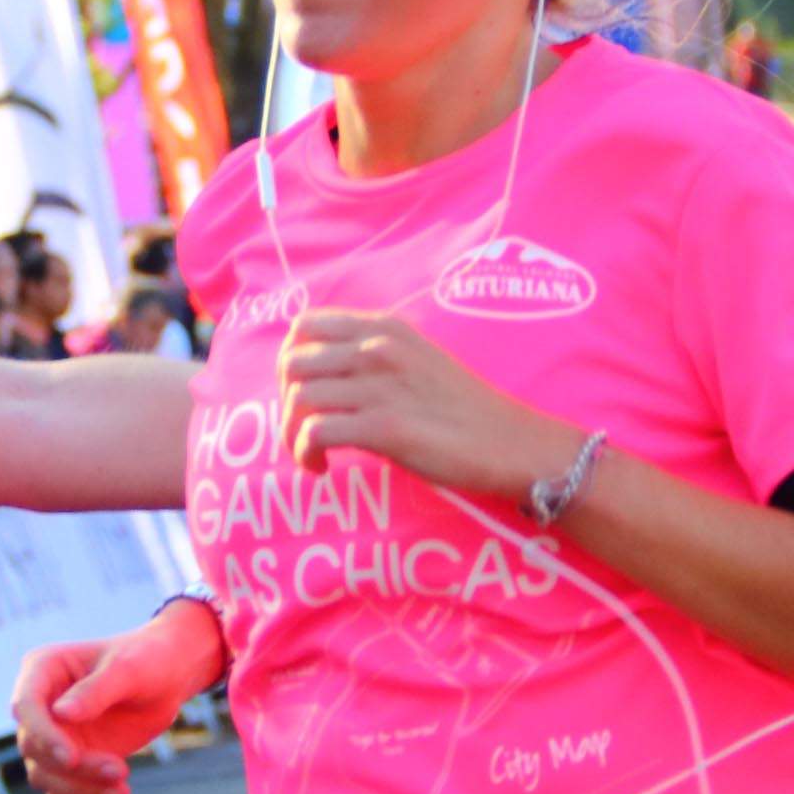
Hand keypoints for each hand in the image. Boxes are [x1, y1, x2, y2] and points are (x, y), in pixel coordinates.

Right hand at [11, 604, 226, 793]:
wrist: (168, 679)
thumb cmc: (147, 660)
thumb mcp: (128, 669)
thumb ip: (96, 690)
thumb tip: (60, 713)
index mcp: (43, 669)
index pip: (26, 707)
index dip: (43, 735)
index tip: (70, 758)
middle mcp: (40, 706)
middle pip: (34, 748)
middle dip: (74, 768)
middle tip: (120, 771)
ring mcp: (53, 736)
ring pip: (45, 777)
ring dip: (80, 791)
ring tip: (122, 792)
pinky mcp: (70, 761)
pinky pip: (64, 793)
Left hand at [278, 310, 571, 500]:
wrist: (510, 442)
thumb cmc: (463, 410)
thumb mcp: (417, 360)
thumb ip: (374, 356)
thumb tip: (325, 374)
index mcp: (384, 329)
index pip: (304, 326)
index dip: (290, 362)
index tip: (304, 393)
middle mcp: (378, 349)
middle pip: (290, 363)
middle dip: (283, 401)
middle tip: (304, 429)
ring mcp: (381, 387)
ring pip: (297, 399)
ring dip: (290, 434)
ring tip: (310, 455)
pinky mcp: (385, 428)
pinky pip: (315, 432)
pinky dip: (305, 453)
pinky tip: (321, 468)